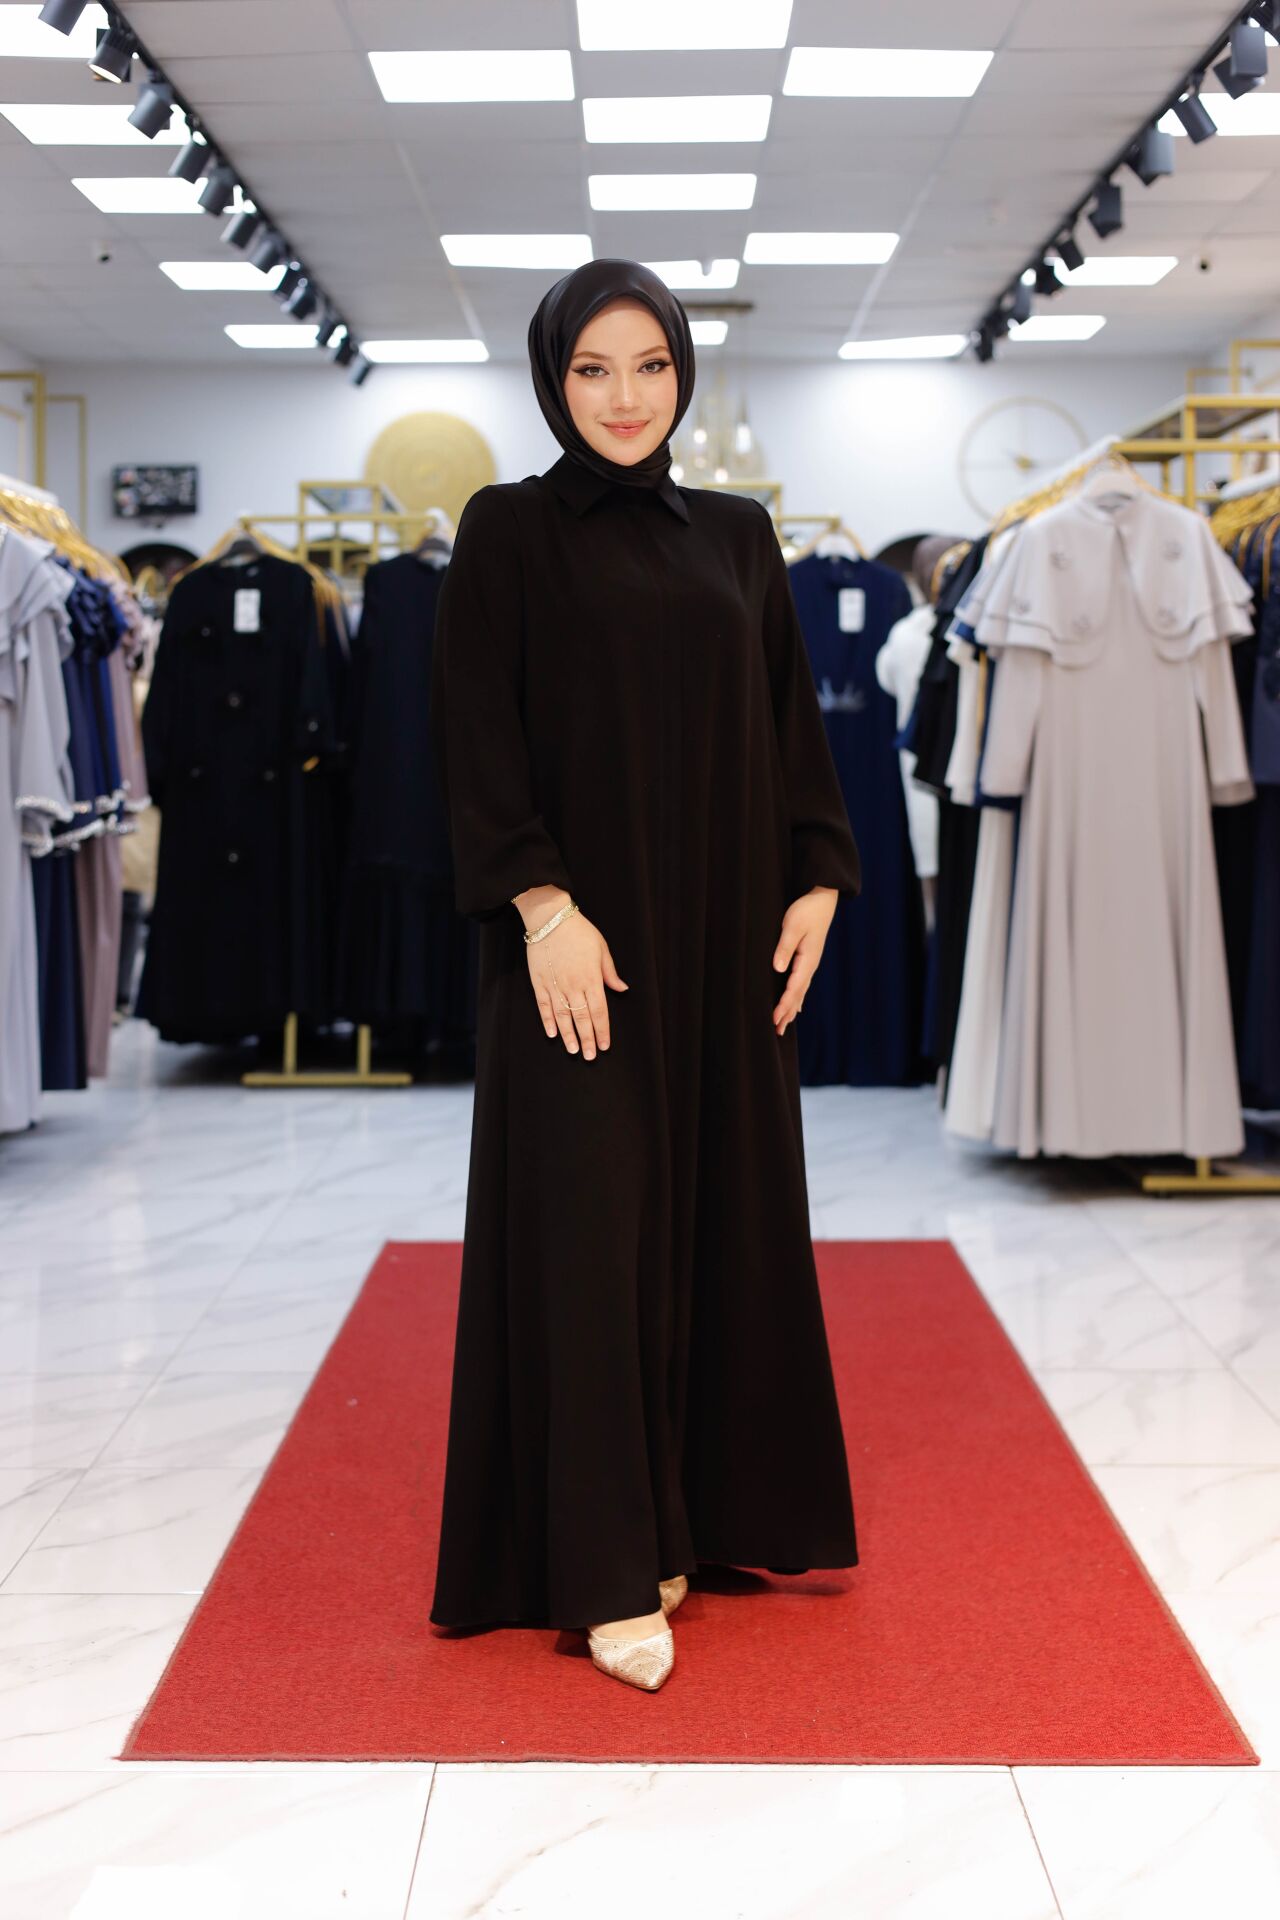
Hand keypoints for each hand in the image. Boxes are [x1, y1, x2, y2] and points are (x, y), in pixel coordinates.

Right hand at [523, 901, 627, 1058]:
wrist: (550, 919)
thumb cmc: (579, 932)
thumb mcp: (602, 949)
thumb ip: (610, 972)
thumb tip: (622, 988)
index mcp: (591, 979)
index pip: (599, 1011)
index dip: (602, 1030)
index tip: (604, 1045)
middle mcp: (573, 986)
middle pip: (582, 1018)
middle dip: (587, 1039)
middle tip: (589, 1056)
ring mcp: (555, 985)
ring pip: (563, 1016)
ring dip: (568, 1035)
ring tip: (573, 1049)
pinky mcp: (539, 982)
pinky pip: (544, 1006)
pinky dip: (547, 1020)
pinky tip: (552, 1033)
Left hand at [772, 886, 837, 1035]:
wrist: (823, 899)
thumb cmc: (806, 910)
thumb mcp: (792, 926)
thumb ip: (785, 947)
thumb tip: (778, 969)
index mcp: (807, 960)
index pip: (793, 988)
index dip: (783, 1005)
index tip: (774, 1019)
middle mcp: (810, 965)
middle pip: (798, 995)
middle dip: (787, 1013)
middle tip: (777, 1032)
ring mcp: (811, 963)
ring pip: (800, 992)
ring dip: (792, 1008)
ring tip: (784, 1025)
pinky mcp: (809, 959)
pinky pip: (802, 984)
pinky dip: (797, 997)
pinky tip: (797, 1006)